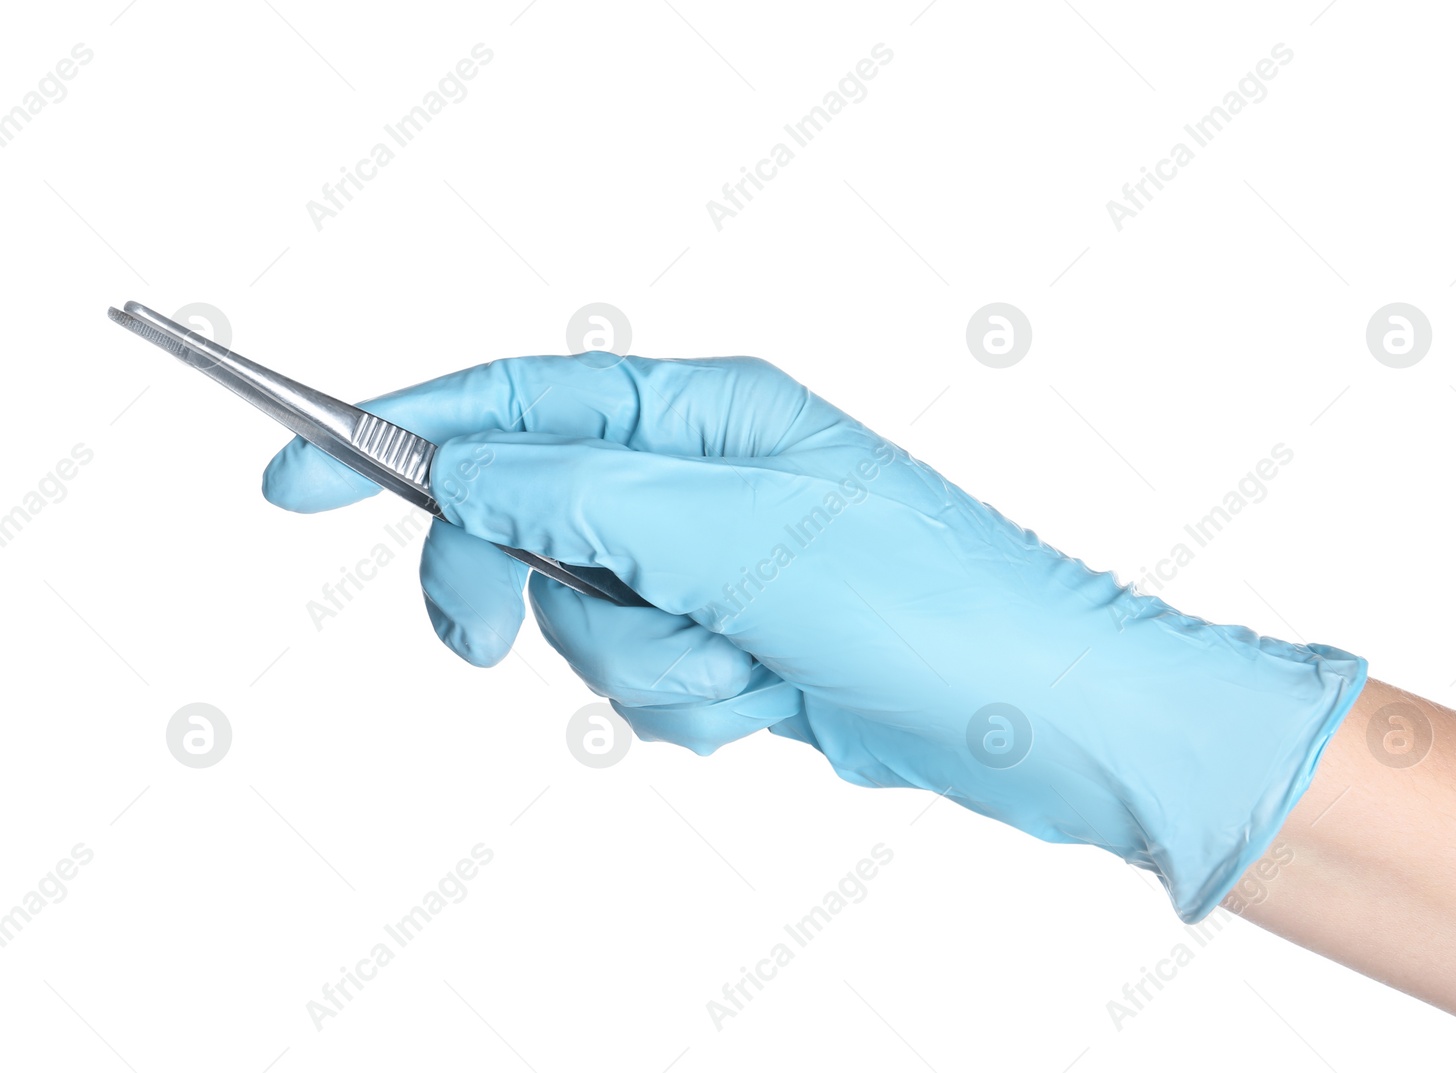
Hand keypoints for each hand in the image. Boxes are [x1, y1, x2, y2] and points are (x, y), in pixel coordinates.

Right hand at [262, 353, 1366, 921]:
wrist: (1041, 720)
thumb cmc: (923, 599)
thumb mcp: (728, 529)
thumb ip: (574, 491)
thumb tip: (462, 470)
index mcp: (703, 411)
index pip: (516, 399)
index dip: (397, 431)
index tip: (293, 477)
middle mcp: (704, 480)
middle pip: (526, 520)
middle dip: (515, 590)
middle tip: (485, 642)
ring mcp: (721, 571)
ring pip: (588, 625)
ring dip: (650, 666)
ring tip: (748, 663)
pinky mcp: (742, 649)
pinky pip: (650, 686)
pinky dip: (697, 708)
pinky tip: (776, 700)